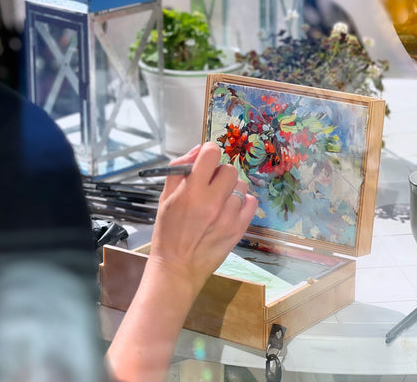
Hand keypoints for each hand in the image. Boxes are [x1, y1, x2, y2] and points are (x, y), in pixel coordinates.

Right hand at [149, 142, 257, 294]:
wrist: (177, 267)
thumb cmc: (167, 232)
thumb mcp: (164, 197)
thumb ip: (179, 169)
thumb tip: (199, 150)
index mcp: (191, 191)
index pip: (211, 154)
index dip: (208, 153)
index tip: (205, 162)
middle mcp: (212, 201)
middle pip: (229, 169)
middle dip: (219, 173)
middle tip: (210, 185)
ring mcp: (228, 216)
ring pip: (240, 185)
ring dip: (230, 189)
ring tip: (218, 201)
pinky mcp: (239, 229)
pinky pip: (251, 202)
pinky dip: (242, 202)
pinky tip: (230, 209)